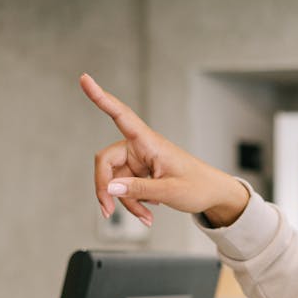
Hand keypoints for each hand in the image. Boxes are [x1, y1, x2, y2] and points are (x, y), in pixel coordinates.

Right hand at [79, 73, 248, 227]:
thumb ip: (139, 190)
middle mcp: (140, 147)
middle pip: (106, 162)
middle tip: (108, 212)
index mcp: (150, 142)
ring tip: (146, 218)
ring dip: (126, 202)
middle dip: (106, 188)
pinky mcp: (140, 173)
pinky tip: (147, 213)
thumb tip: (110, 188)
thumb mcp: (170, 191)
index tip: (84, 79)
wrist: (214, 194)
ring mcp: (139, 161)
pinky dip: (133, 202)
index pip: (121, 115)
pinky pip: (126, 188)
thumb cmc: (198, 187)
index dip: (101, 98)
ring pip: (116, 181)